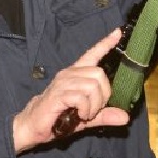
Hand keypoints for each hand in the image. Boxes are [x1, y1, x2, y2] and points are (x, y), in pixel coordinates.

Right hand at [12, 29, 129, 153]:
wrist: (33, 126)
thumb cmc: (59, 117)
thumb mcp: (87, 117)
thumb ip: (105, 115)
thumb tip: (125, 117)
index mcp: (77, 74)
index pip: (93, 54)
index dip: (106, 43)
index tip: (118, 32)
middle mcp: (70, 73)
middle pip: (99, 74)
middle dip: (103, 95)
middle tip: (94, 109)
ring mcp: (63, 83)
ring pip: (92, 86)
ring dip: (94, 105)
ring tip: (85, 114)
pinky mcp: (58, 94)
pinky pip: (81, 97)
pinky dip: (85, 109)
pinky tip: (79, 115)